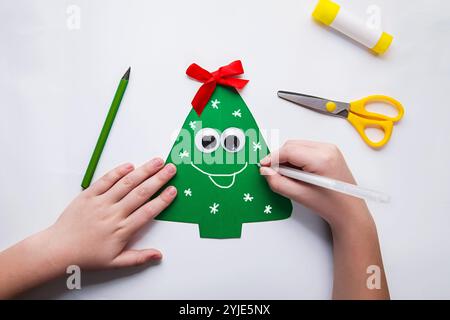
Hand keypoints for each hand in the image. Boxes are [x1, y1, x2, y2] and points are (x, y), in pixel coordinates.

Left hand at [48, 158, 176, 268]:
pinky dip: (118, 172)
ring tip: (156, 162)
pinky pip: (105, 181)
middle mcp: (113, 214)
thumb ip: (139, 258)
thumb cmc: (86, 256)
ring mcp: (101, 203)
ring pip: (126, 183)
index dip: (162, 200)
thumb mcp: (115, 263)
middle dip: (159, 179)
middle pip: (141, 193)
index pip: (148, 211)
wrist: (58, 249)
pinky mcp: (88, 195)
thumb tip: (158, 255)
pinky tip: (130, 165)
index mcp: (122, 230)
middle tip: (171, 169)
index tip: (173, 190)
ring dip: (143, 171)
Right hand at [260, 140, 388, 298]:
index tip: (263, 166)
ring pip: (298, 145)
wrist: (350, 211)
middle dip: (280, 158)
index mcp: (321, 159)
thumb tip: (265, 171)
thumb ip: (278, 183)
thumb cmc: (331, 205)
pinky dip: (297, 158)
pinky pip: (306, 148)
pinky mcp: (330, 151)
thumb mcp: (300, 196)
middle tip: (273, 173)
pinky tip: (298, 172)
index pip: (288, 151)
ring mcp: (330, 148)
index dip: (272, 158)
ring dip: (288, 157)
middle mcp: (327, 149)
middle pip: (292, 145)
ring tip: (288, 175)